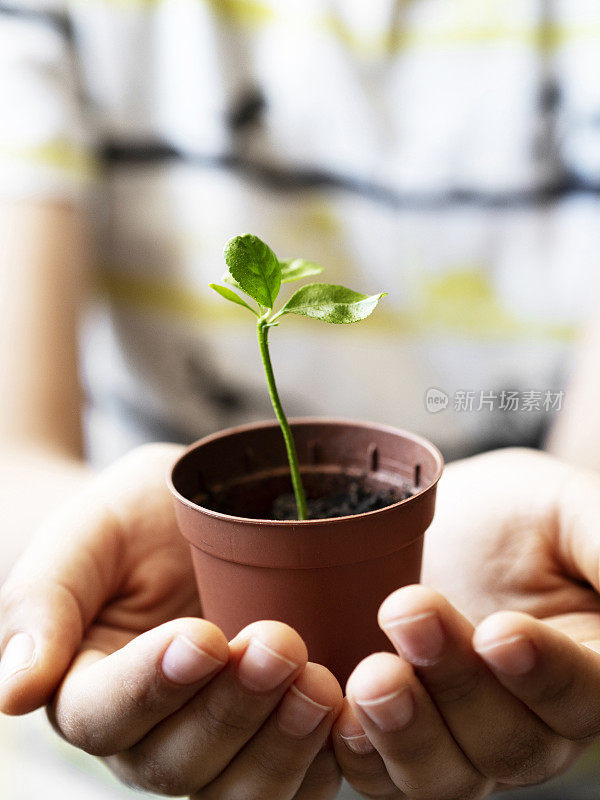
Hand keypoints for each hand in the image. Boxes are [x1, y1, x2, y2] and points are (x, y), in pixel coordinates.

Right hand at [0, 444, 342, 798]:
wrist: (187, 521)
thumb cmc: (129, 522)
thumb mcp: (85, 536)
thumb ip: (44, 602)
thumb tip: (12, 693)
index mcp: (88, 690)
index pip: (105, 715)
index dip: (153, 686)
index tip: (203, 635)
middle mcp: (148, 735)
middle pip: (178, 764)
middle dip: (232, 710)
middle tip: (279, 644)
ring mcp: (213, 745)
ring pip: (238, 790)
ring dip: (282, 745)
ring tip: (321, 682)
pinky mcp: (269, 739)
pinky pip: (294, 782)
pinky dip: (323, 762)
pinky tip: (350, 719)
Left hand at [333, 448, 599, 798]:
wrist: (438, 519)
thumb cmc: (512, 513)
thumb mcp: (564, 510)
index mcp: (588, 667)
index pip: (584, 696)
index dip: (546, 676)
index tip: (502, 632)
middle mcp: (531, 721)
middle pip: (511, 743)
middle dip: (458, 684)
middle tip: (410, 612)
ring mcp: (462, 737)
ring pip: (446, 774)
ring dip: (407, 730)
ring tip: (373, 675)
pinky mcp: (396, 735)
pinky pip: (381, 776)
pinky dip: (359, 753)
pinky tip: (337, 712)